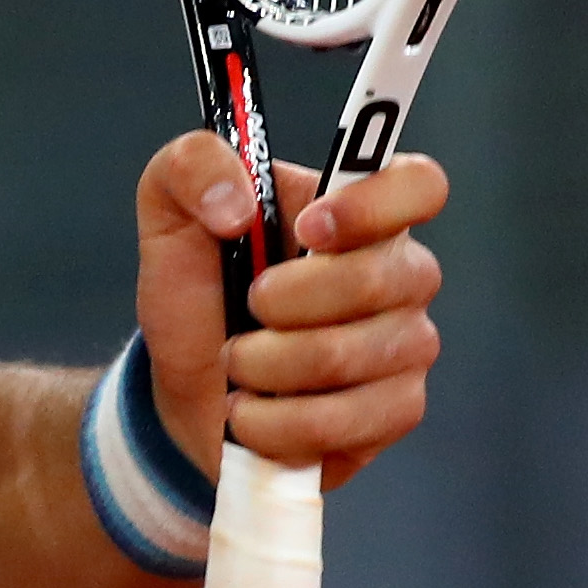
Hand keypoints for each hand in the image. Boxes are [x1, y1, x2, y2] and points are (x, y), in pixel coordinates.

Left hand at [134, 132, 446, 491]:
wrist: (187, 385)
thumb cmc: (199, 289)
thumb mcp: (169, 210)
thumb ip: (189, 167)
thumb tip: (235, 203)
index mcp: (358, 212)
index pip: (418, 185)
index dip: (373, 204)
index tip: (309, 227)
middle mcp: (400, 274)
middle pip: (380, 279)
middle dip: (283, 301)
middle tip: (245, 307)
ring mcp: (407, 344)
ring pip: (348, 356)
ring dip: (266, 364)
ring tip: (235, 364)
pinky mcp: (395, 410)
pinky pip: (345, 421)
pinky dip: (275, 421)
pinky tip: (251, 412)